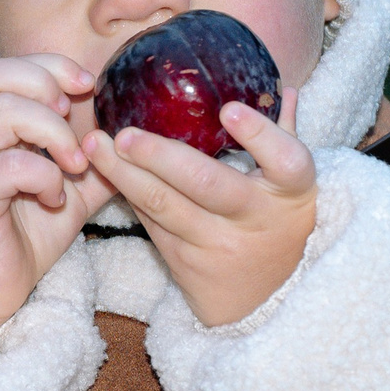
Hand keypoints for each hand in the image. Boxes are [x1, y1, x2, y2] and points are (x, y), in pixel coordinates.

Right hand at [0, 57, 112, 380]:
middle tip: (73, 118)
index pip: (8, 67)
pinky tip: (54, 199)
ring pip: (1, 111)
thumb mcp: (72, 192)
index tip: (87, 88)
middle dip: (44, 84)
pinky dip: (44, 176)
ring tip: (73, 165)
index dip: (50, 65)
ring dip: (52, 132)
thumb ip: (97, 163)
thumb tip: (135, 141)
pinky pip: (8, 166)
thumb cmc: (24, 238)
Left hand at [84, 94, 315, 326]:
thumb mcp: (293, 187)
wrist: (263, 301)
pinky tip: (105, 168)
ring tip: (96, 145)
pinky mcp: (183, 260)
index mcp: (292, 191)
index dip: (259, 135)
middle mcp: (255, 218)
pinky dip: (127, 191)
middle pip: (206, 184)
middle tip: (124, 133)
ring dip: (124, 174)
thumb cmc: (278, 225)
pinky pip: (150, 219)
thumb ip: (285, 136)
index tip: (228, 109)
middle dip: (159, 156)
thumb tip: (285, 89)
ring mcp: (216, 243)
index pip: (285, 160)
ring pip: (164, 205)